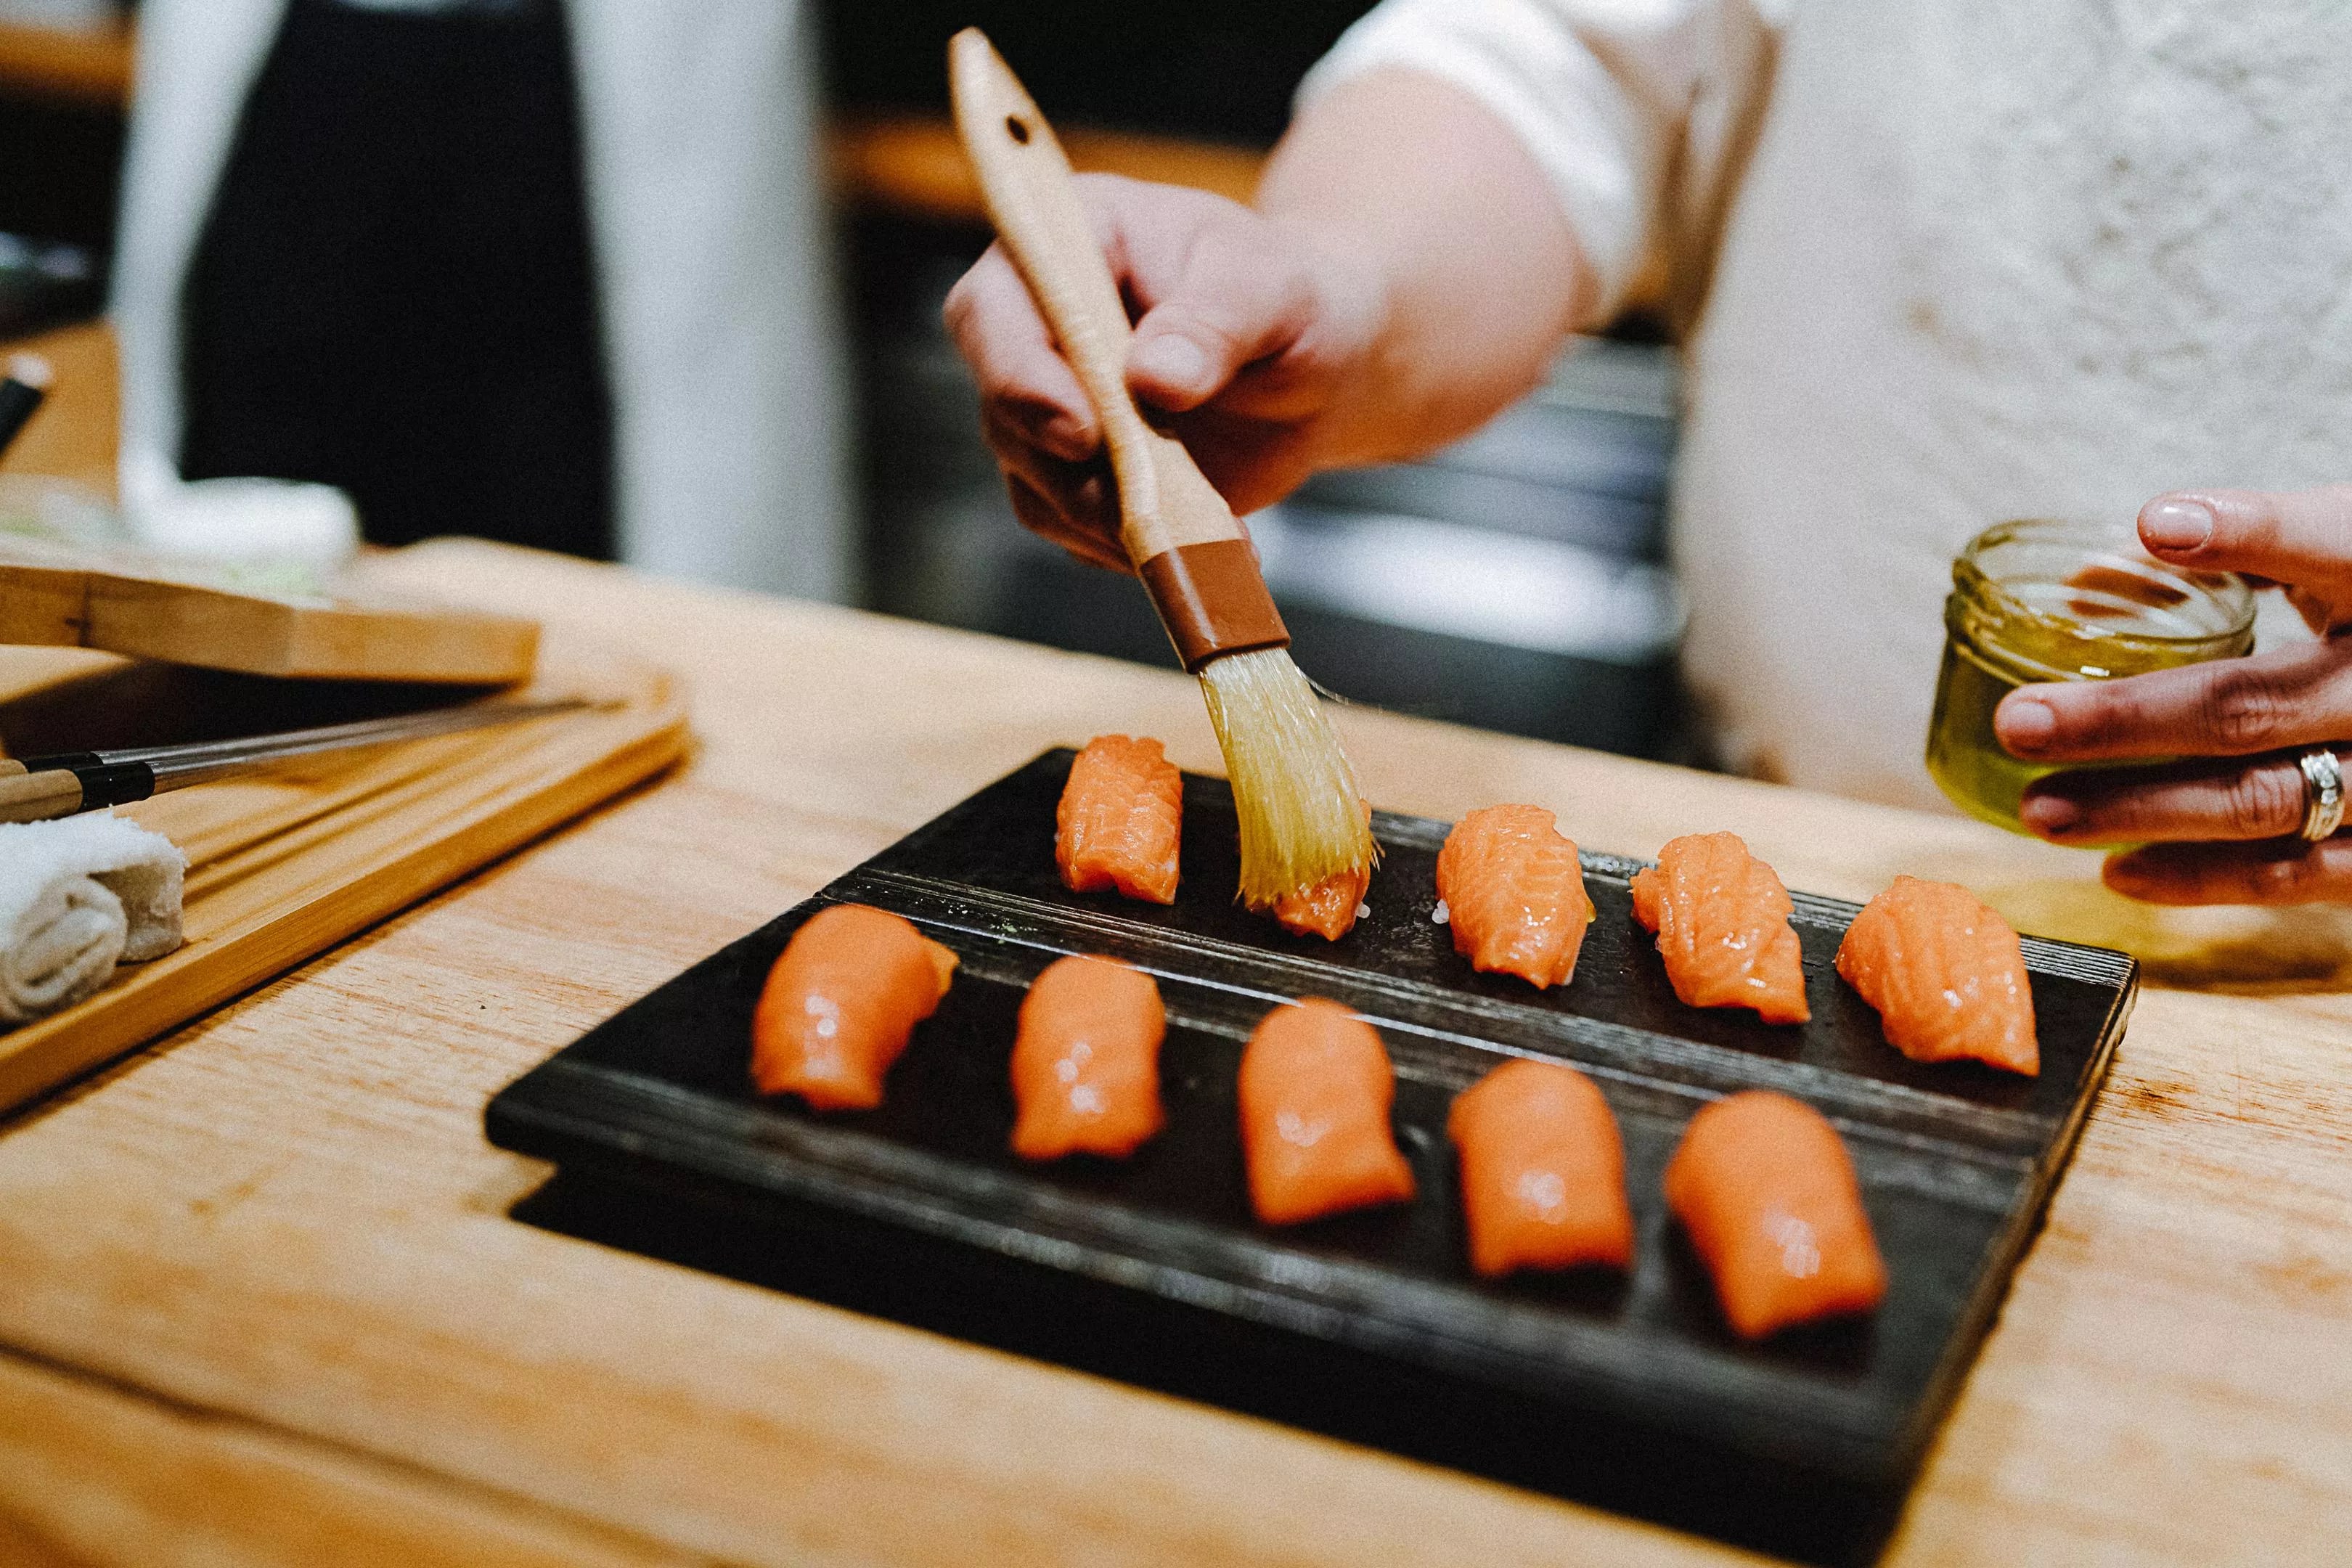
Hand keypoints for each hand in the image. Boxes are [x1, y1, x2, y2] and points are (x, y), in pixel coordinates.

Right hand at [942, 173, 1383, 571]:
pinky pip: (1072, 526)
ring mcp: (1050, 405)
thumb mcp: (1274, 290)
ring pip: (1033, 481)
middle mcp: (1037, 325)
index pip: (994, 307)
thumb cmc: (1290, 300)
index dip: (1021, 374)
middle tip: (1153, 502)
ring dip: (1108, 516)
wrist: (1315, 364)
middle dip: (1071, 466)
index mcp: (1069, 243)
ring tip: (1200, 525)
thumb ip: (1216, 321)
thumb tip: (1155, 377)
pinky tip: (1196, 539)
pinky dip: (1129, 543)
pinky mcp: (1074, 472)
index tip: (1085, 430)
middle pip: (1003, 407)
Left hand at [1993, 486, 2351, 903]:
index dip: (2251, 533)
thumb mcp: (2345, 558)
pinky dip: (2201, 877)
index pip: (2336, 545)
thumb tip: (2088, 581)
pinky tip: (2118, 872)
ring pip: (2264, 799)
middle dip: (2125, 721)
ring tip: (2042, 811)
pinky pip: (2301, 874)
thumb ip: (2244, 554)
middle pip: (2251, 706)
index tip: (2155, 524)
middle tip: (2020, 724)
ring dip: (2140, 810)